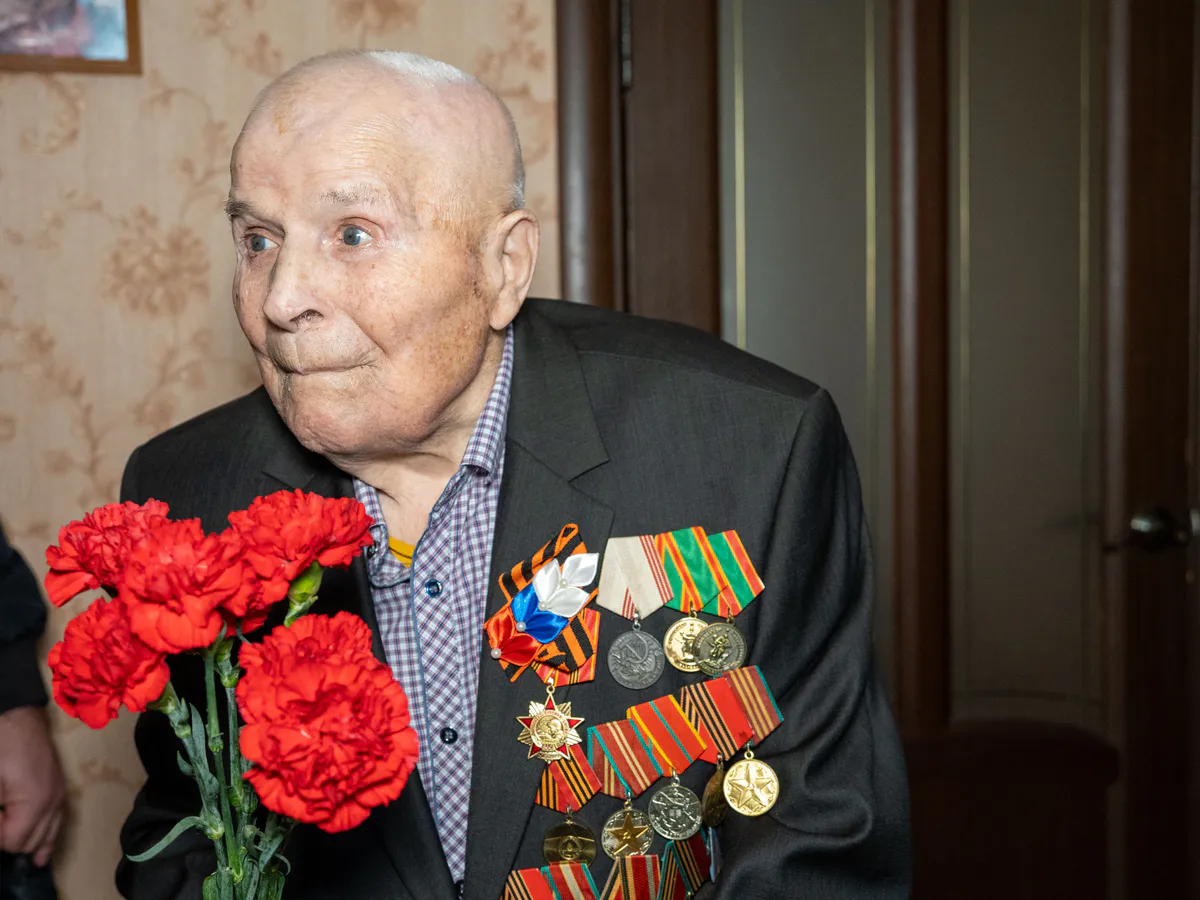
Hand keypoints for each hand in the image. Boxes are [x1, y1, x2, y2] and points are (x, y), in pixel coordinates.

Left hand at [0, 705, 64, 866]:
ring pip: (47, 837)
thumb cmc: (1, 749)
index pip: (13, 842)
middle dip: (9, 840)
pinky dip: (46, 836)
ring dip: (28, 843)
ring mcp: (59, 795)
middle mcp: (53, 803)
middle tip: (0, 822)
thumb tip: (3, 832)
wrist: (16, 718)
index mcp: (34, 802)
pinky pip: (57, 823)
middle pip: (30, 843)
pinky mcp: (59, 788)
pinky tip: (40, 853)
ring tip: (11, 847)